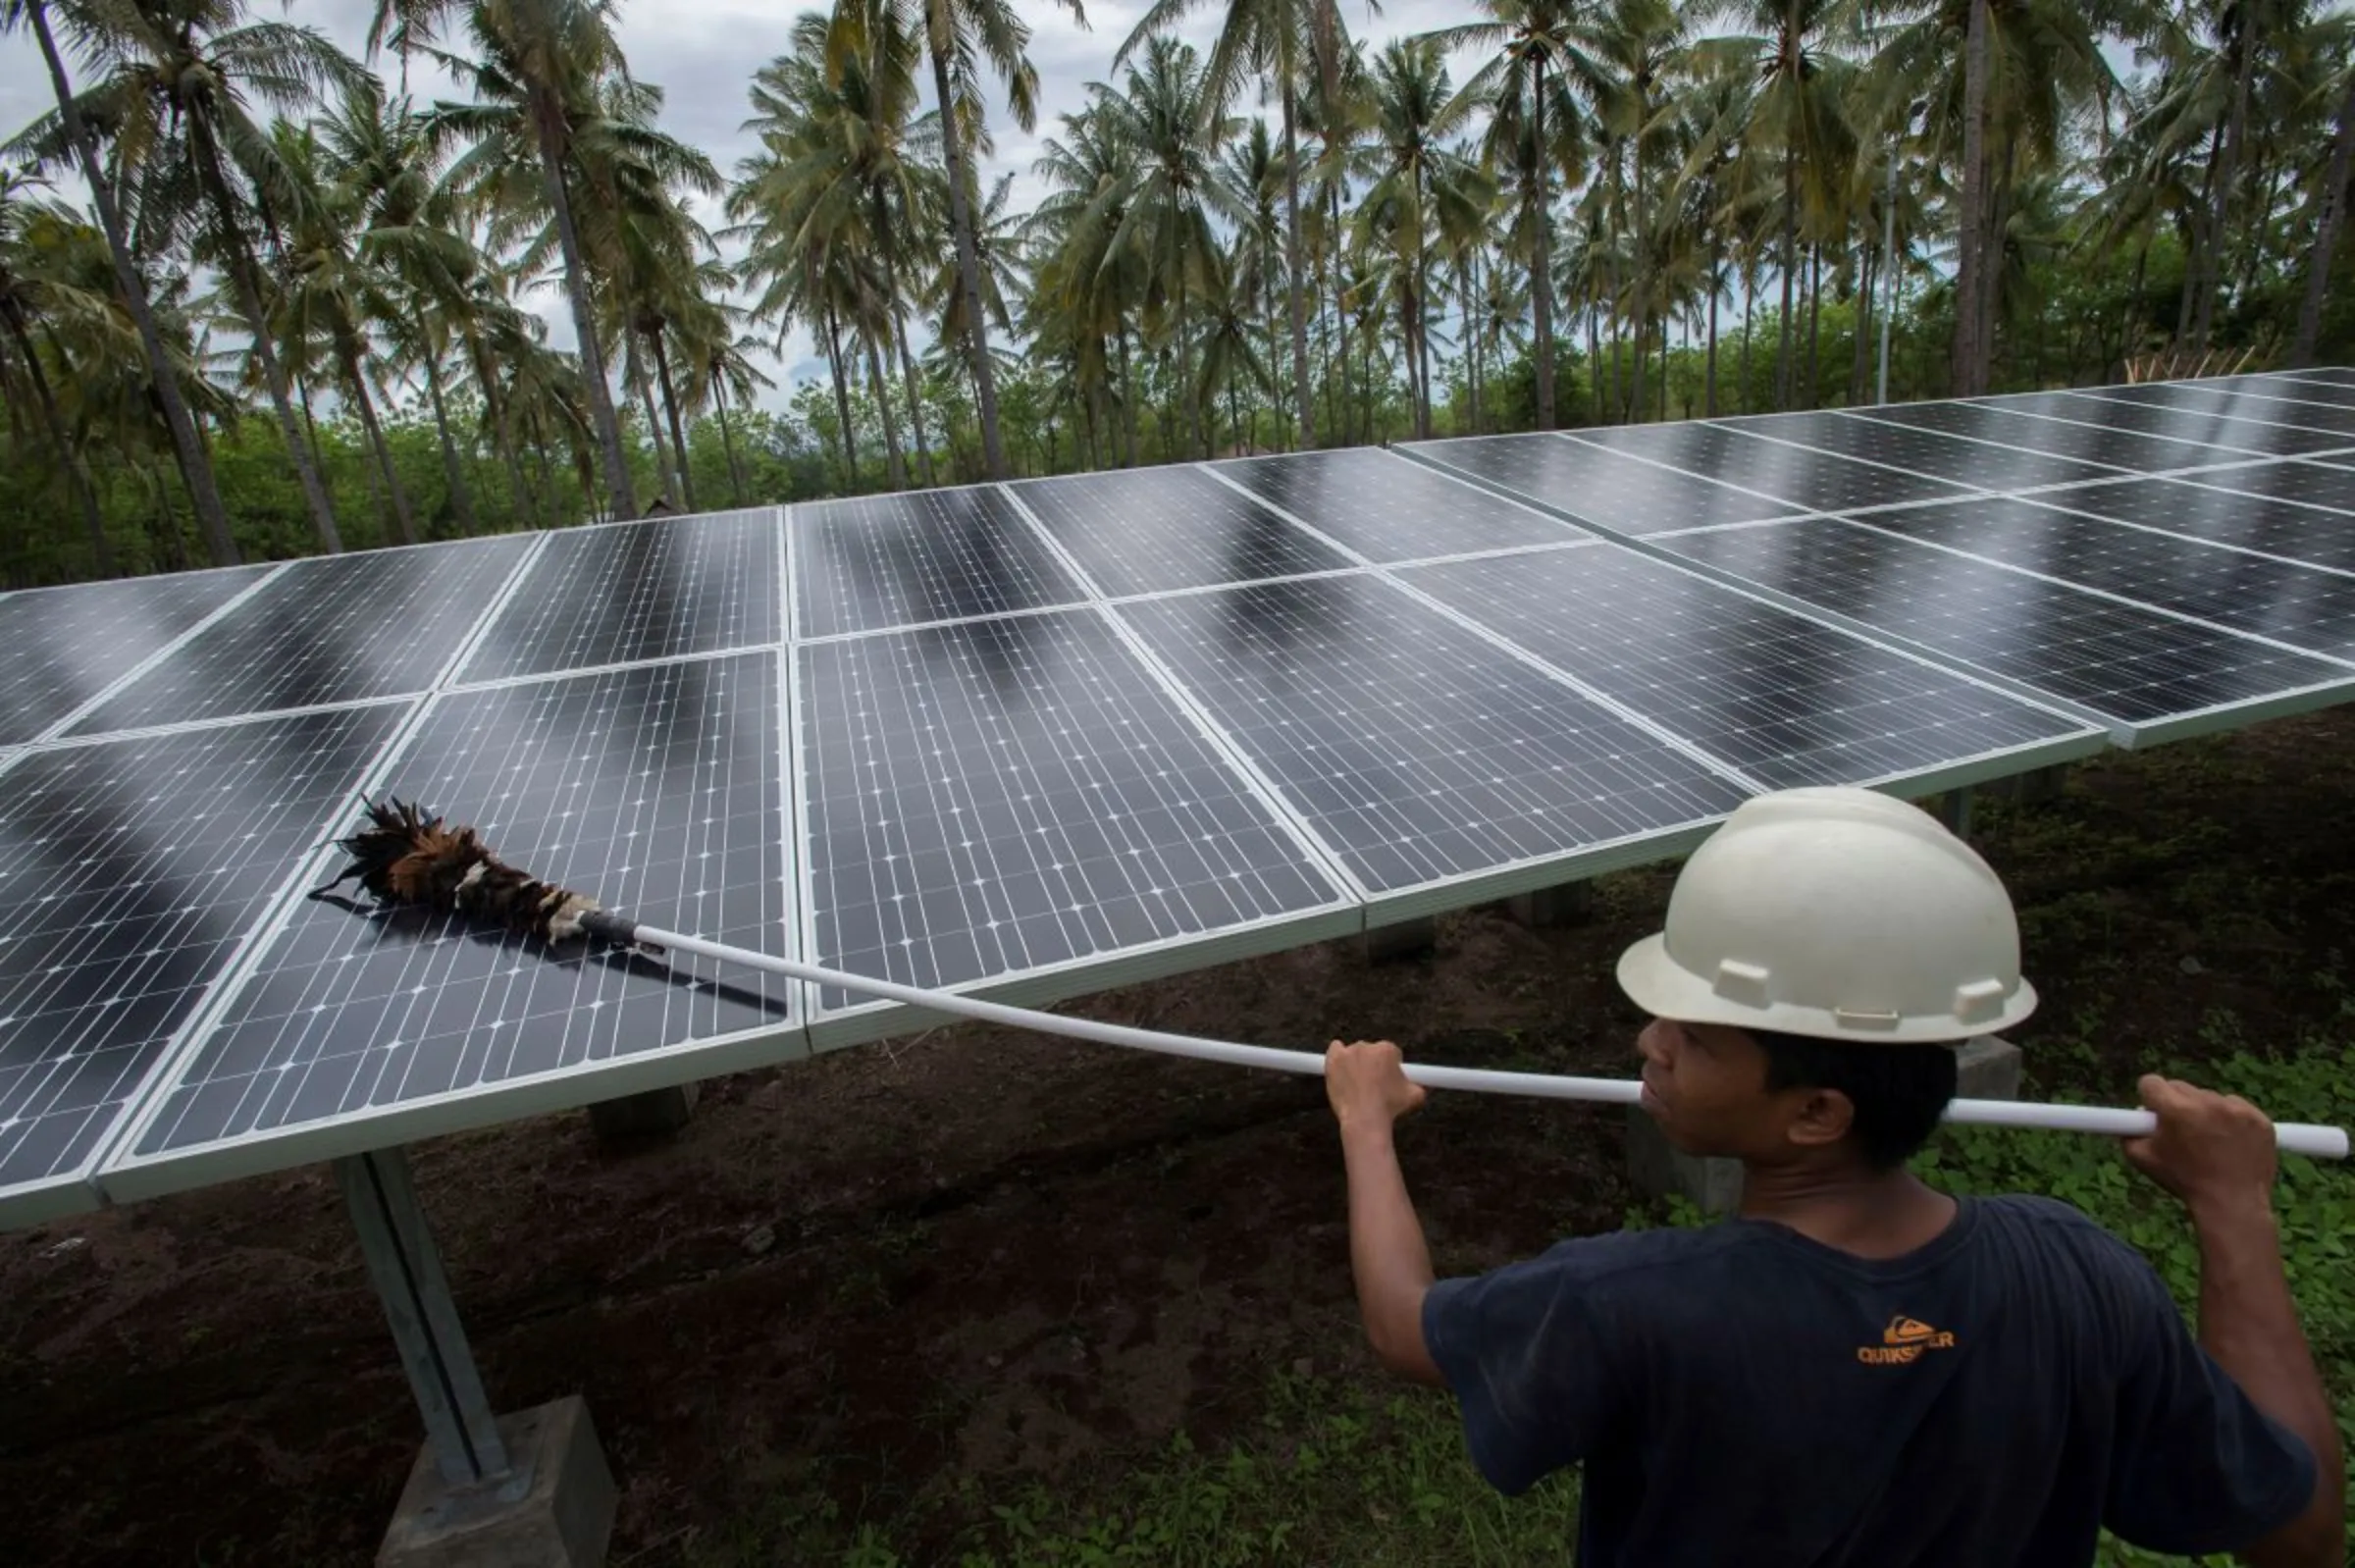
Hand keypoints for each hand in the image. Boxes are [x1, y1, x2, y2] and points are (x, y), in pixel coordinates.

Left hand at [1326, 1039, 1426, 1132]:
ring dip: (1357, 1063)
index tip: (1389, 1079)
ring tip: (1358, 1083)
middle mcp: (1368, 1046)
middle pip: (1372, 1052)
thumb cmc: (1389, 1107)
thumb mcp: (1415, 1097)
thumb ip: (1418, 1085)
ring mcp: (1348, 1052)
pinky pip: (1335, 1049)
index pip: (1391, 1053)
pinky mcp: (1333, 1060)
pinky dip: (1338, 1055)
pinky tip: (1341, 1067)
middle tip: (1374, 1084)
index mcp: (1388, 1050)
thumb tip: (1419, 1086)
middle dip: (1374, 1065)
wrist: (1364, 1118)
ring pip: (1354, 1053)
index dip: (1391, 1067)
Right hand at [2121, 1073, 2277, 1215]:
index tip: (2155, 1114)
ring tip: (2209, 1140)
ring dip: (2204, 1111)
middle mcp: (2206, 1101)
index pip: (2151, 1082)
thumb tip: (2136, 1117)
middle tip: (2181, 1130)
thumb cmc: (2184, 1181)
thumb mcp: (2142, 1159)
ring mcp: (2237, 1109)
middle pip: (2181, 1087)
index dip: (2150, 1099)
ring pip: (2209, 1097)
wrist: (2233, 1204)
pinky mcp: (2259, 1118)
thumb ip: (2129, 1132)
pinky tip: (2230, 1141)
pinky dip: (2231, 1119)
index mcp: (2175, 1109)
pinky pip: (2236, 1107)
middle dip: (2176, 1104)